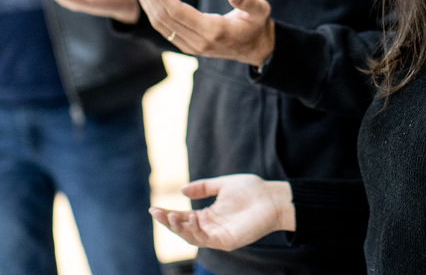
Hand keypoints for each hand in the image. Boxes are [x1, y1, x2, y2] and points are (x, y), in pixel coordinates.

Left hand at [135, 0, 274, 66]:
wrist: (256, 49)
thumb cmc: (258, 25)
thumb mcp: (260, 10)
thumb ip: (248, 1)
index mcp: (212, 32)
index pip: (177, 13)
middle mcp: (198, 42)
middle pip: (164, 18)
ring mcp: (191, 47)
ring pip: (161, 25)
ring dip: (148, 4)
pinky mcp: (188, 47)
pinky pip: (165, 30)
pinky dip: (154, 13)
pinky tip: (148, 0)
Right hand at [150, 174, 294, 250]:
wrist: (272, 197)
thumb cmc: (252, 190)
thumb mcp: (222, 185)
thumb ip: (203, 187)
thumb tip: (182, 191)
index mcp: (209, 215)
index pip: (183, 217)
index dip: (168, 214)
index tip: (153, 208)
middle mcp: (211, 227)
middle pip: (184, 228)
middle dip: (168, 222)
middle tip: (155, 212)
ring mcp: (218, 235)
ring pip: (191, 236)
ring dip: (179, 227)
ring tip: (170, 215)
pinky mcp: (227, 240)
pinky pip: (206, 240)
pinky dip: (195, 231)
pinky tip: (189, 218)